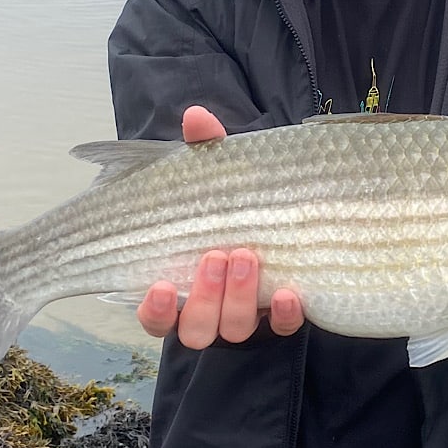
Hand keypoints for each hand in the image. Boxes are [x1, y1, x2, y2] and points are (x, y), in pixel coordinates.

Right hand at [136, 106, 305, 345]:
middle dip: (205, 297)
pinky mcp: (282, 315)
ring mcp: (246, 315)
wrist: (288, 210)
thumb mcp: (216, 174)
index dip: (156, 309)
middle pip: (196, 328)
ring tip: (245, 257)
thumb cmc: (232, 199)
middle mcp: (209, 310)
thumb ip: (204, 150)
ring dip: (238, 300)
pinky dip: (285, 314)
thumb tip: (196, 117)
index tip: (161, 286)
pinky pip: (283, 327)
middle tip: (216, 255)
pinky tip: (291, 294)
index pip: (155, 314)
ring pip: (233, 330)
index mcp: (178, 284)